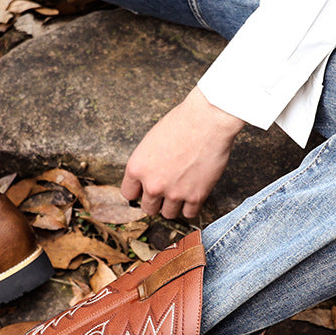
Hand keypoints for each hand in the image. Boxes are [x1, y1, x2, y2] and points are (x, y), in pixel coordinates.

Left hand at [121, 87, 244, 219]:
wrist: (207, 120)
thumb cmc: (180, 123)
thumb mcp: (151, 141)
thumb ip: (147, 163)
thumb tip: (149, 177)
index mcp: (136, 168)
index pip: (128, 194)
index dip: (139, 191)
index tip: (146, 189)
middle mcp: (152, 185)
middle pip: (148, 208)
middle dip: (156, 201)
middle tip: (166, 190)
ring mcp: (174, 193)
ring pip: (168, 214)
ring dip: (173, 205)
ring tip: (181, 192)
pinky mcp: (196, 196)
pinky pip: (189, 214)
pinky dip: (191, 207)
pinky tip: (194, 195)